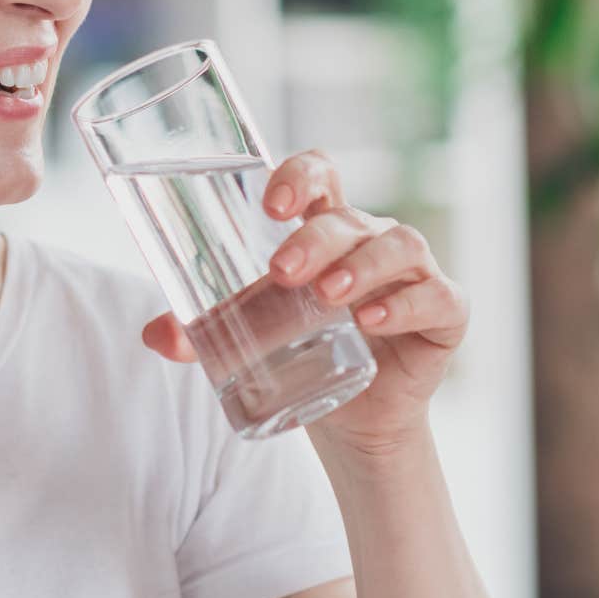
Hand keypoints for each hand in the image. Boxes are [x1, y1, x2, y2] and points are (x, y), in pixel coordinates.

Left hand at [140, 149, 468, 456]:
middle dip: (316, 239)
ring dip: (361, 266)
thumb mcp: (251, 335)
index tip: (271, 205)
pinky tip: (374, 321)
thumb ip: (203, 331)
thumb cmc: (303, 353)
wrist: (357, 421)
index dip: (299, 176)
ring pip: (398, 245)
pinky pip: (438, 296)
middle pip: (350, 217)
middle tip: (281, 272)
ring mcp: (414, 274)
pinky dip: (407, 304)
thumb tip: (153, 336)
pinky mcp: (445, 314)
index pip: (321, 177)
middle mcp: (372, 240)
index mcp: (326, 229)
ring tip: (327, 296)